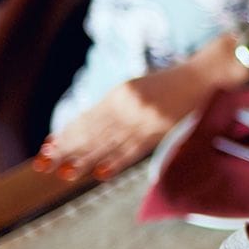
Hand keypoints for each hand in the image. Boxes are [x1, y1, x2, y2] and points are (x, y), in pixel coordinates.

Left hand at [34, 38, 247, 179]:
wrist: (203, 75)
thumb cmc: (170, 82)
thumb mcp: (138, 88)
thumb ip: (117, 106)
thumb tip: (89, 130)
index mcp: (121, 92)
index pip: (88, 118)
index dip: (67, 134)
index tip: (48, 147)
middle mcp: (130, 105)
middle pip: (93, 133)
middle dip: (67, 150)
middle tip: (45, 165)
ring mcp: (146, 119)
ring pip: (109, 144)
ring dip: (86, 160)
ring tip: (65, 172)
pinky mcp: (161, 130)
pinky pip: (134, 150)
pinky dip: (116, 162)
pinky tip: (100, 173)